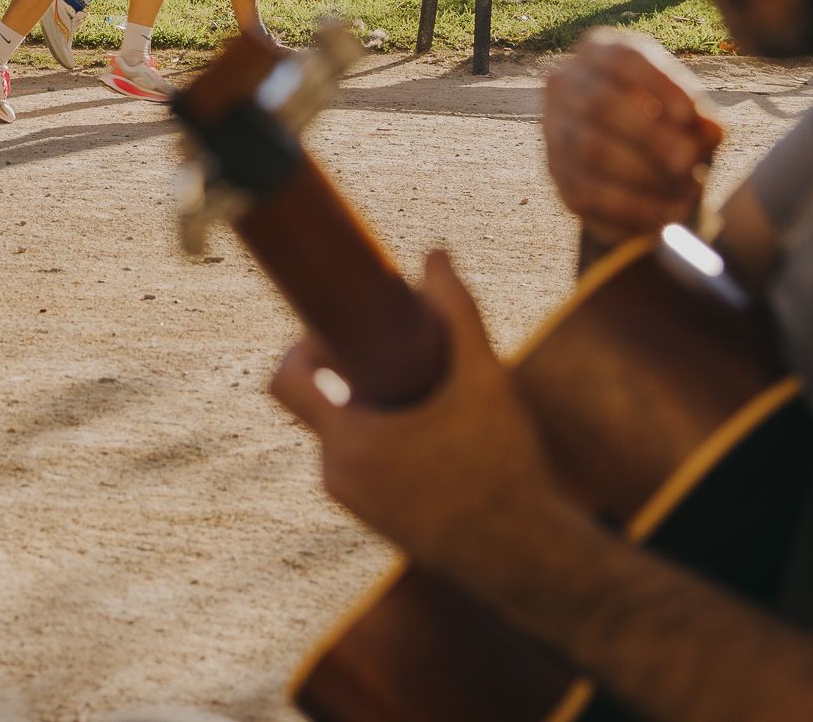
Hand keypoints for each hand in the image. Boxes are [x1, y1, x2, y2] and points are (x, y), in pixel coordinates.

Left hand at [270, 249, 574, 598]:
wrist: (528, 559)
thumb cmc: (506, 468)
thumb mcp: (486, 382)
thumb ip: (458, 314)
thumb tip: (436, 252)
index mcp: (349, 441)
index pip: (284, 381)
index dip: (300, 344)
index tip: (337, 329)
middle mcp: (337, 476)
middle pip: (318, 403)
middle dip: (349, 370)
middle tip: (391, 348)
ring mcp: (354, 504)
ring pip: (342, 433)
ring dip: (368, 405)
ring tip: (418, 389)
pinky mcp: (375, 521)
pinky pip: (360, 464)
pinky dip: (382, 439)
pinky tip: (428, 428)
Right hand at [540, 29, 721, 241]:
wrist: (642, 171)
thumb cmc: (670, 127)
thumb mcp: (692, 119)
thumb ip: (702, 121)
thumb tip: (710, 130)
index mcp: (599, 52)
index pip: (623, 58)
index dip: (658, 85)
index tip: (690, 114)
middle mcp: (566, 83)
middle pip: (600, 103)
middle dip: (648, 134)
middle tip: (687, 159)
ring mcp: (555, 128)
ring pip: (591, 148)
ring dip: (644, 172)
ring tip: (688, 189)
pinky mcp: (557, 174)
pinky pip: (590, 192)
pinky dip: (635, 206)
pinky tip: (669, 214)